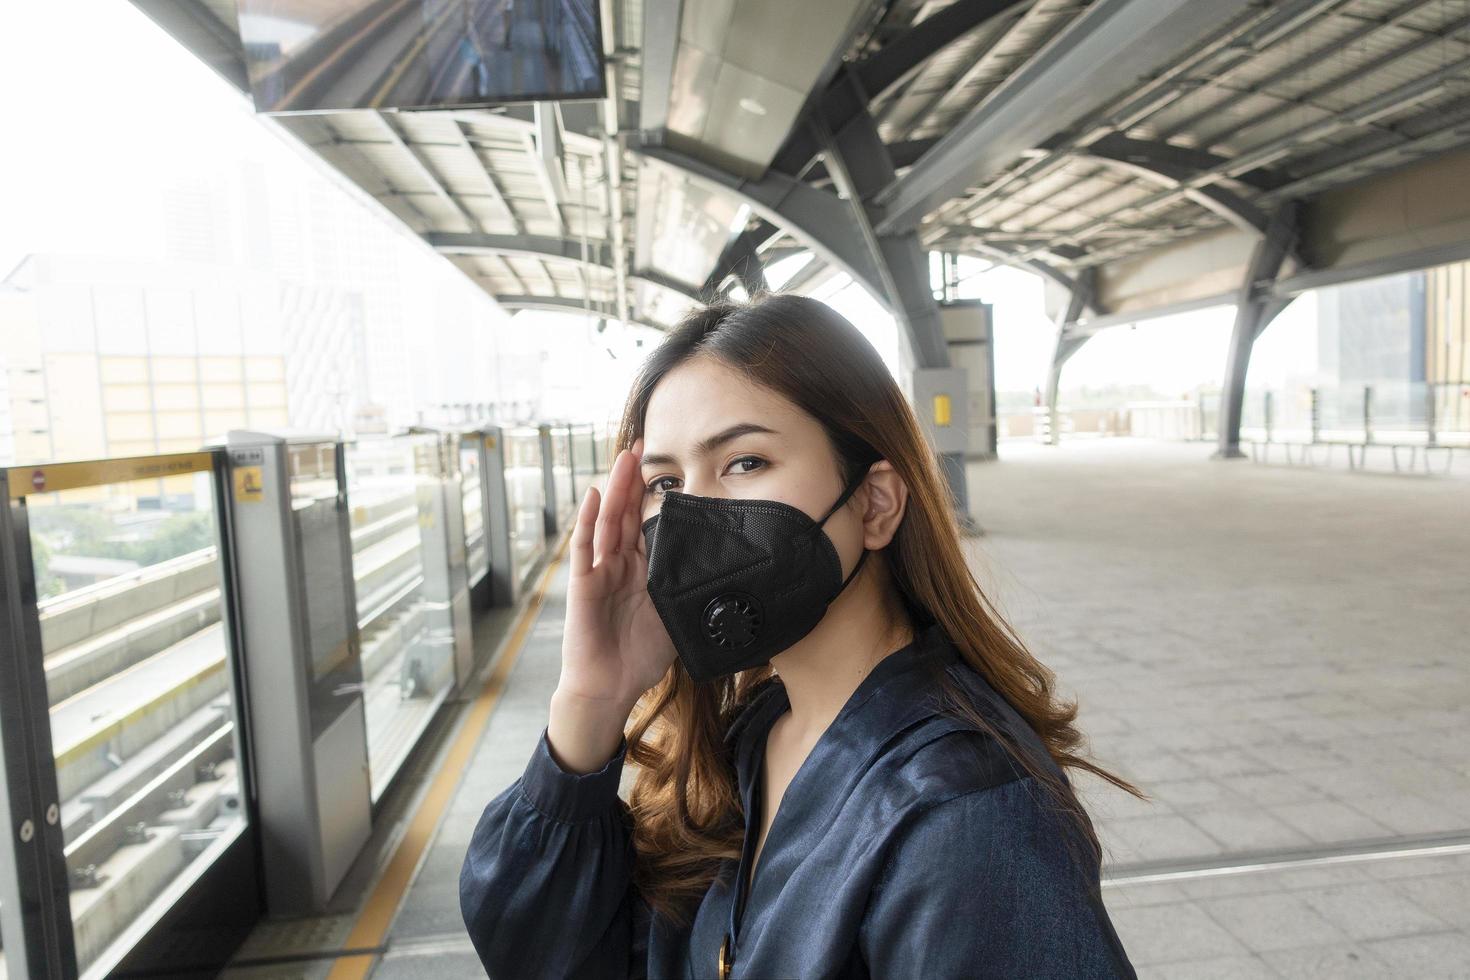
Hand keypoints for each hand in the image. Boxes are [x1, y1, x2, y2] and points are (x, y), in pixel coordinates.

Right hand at [548, 437, 676, 771]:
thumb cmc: (641, 657)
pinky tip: (596, 496)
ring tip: (623, 458)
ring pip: (607, 522)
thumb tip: (732, 574)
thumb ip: (691, 591)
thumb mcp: (677, 616)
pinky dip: (589, 522)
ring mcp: (599, 573)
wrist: (611, 688)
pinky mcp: (583, 586)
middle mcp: (618, 565)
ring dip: (615, 488)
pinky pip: (585, 549)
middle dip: (633, 479)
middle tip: (641, 445)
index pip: (645, 523)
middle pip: (625, 513)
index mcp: (641, 570)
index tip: (666, 466)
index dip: (652, 495)